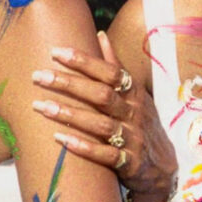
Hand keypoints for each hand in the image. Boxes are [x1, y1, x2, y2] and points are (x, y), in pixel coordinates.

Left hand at [31, 31, 176, 196]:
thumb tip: (100, 34)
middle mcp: (134, 114)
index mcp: (134, 94)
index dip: (85, 62)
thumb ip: (115, 66)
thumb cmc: (141, 124)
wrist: (163, 168)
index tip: (56, 52)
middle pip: (102, 95)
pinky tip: (59, 138)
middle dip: (69, 84)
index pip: (111, 72)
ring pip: (101, 125)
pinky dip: (83, 147)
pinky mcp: (130, 163)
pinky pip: (106, 155)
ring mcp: (133, 139)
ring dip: (70, 114)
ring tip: (40, 106)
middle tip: (38, 76)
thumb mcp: (134, 94)